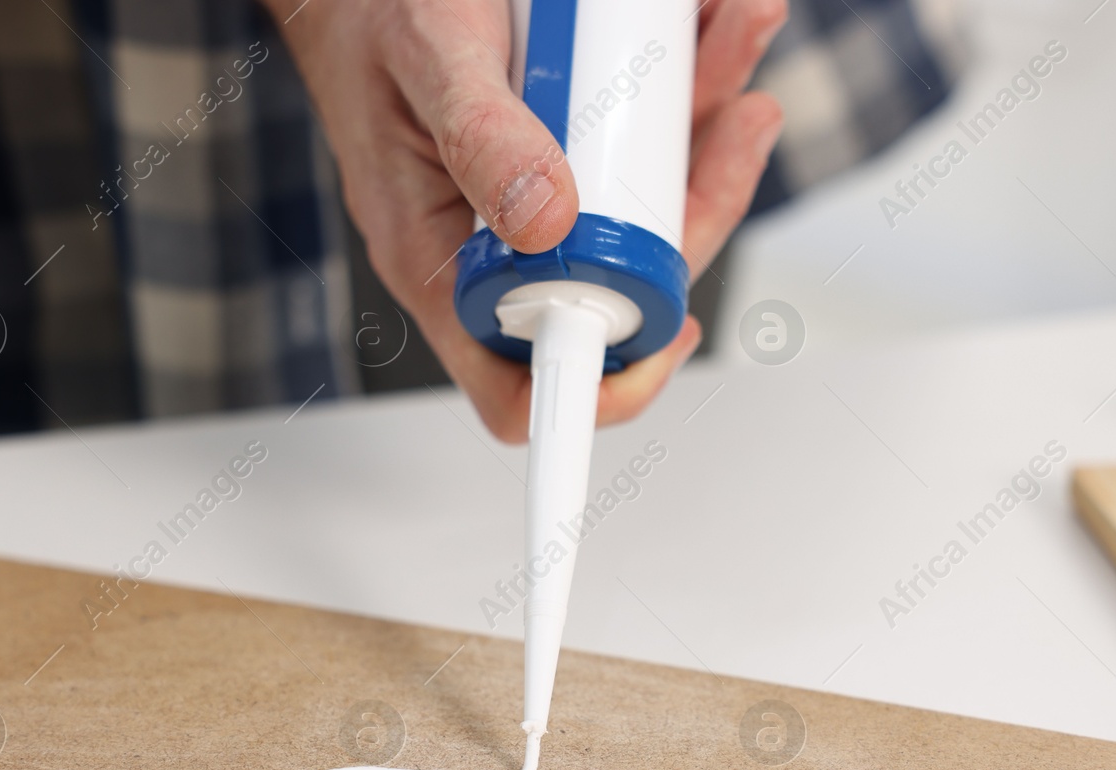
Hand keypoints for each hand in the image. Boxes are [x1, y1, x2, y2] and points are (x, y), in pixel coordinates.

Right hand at [272, 0, 785, 441]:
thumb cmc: (374, 21)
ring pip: (651, 214)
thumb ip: (482, 140)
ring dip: (712, 135)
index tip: (673, 336)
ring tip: (739, 34)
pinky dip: (692, 92)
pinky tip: (713, 28)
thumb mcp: (428, 62)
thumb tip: (551, 223)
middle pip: (626, 287)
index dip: (606, 387)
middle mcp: (499, 251)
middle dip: (701, 206)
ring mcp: (543, 208)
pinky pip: (646, 156)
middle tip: (741, 120)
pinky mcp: (572, 160)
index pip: (521, 384)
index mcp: (442, 266)